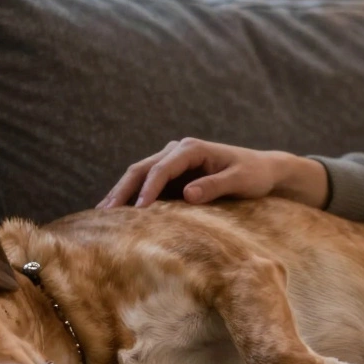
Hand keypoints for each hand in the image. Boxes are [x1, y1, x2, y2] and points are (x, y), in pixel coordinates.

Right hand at [97, 137, 328, 208]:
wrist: (262, 170)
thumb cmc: (254, 174)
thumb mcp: (241, 180)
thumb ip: (215, 186)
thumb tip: (187, 194)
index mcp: (193, 148)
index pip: (164, 167)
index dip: (149, 188)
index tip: (139, 210)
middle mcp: (178, 150)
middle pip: (142, 168)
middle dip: (123, 190)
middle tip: (105, 213)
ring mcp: (172, 162)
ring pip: (139, 175)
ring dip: (121, 193)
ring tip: (101, 215)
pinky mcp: (172, 176)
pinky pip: (147, 185)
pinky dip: (131, 197)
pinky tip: (117, 214)